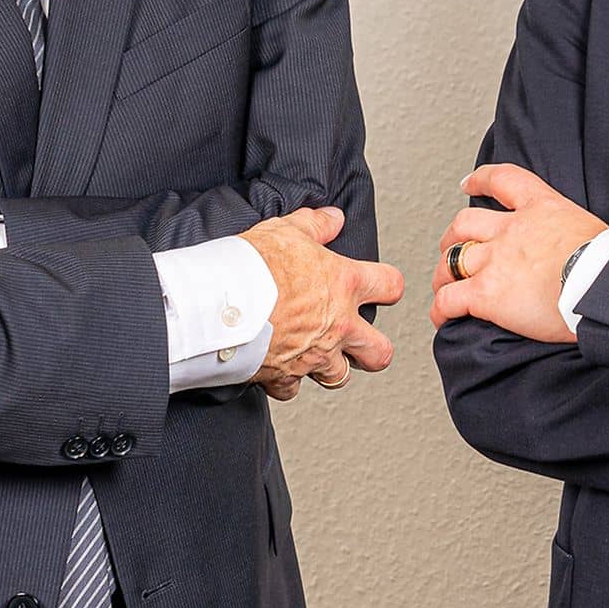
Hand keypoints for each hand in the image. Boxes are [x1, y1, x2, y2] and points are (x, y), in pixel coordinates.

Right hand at [242, 207, 404, 388]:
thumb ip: (315, 225)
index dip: (388, 286)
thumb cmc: (251, 266)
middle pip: (381, 352)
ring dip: (330, 368)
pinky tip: (278, 365)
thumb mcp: (286, 230)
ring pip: (340, 377)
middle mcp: (337, 325)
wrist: (217, 303)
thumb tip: (332, 218)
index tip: (381, 288)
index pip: (391, 286)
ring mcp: (314, 355)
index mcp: (344, 285)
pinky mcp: (285, 376)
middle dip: (374, 349)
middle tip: (361, 340)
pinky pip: (293, 389)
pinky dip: (286, 380)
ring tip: (317, 355)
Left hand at [428, 164, 606, 341]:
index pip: (502, 180)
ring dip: (443, 275)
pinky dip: (441, 310)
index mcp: (540, 208)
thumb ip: (568, 233)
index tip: (468, 183)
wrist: (603, 287)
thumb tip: (572, 250)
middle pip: (464, 225)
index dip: (480, 180)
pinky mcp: (487, 294)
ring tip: (444, 287)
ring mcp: (496, 261)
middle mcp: (511, 230)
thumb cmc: (608, 265)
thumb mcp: (588, 230)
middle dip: (453, 238)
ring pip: (451, 261)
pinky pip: (450, 300)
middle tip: (453, 250)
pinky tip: (442, 319)